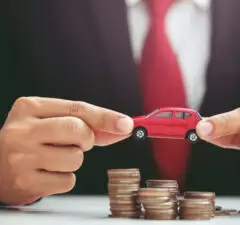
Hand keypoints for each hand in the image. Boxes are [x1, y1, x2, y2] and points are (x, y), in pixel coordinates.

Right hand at [0, 97, 133, 204]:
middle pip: (79, 131)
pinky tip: (48, 172)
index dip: (106, 117)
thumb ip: (87, 123)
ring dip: (74, 160)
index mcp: (30, 107)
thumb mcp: (52, 122)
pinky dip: (65, 178)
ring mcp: (22, 156)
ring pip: (76, 158)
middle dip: (86, 139)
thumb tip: (122, 128)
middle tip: (75, 142)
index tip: (126, 124)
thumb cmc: (30, 140)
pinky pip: (68, 180)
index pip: (78, 109)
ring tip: (55, 158)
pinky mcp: (26, 181)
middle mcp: (23, 130)